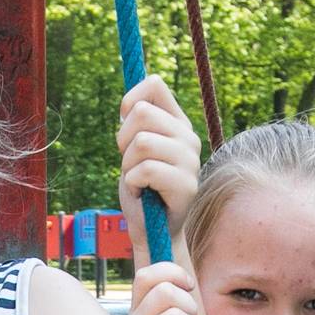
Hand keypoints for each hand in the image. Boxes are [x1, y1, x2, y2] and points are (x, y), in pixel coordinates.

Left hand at [115, 75, 201, 249]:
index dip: (129, 101)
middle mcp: (188, 137)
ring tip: (138, 179)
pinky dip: (133, 183)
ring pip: (142, 142)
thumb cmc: (140, 186)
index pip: (154, 85)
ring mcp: (191, 160)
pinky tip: (143, 192)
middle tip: (131, 163)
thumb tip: (128, 105)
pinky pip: (145, 170)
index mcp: (177, 122)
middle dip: (123, 140)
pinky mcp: (186, 185)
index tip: (125, 125)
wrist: (152, 229)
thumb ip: (135, 123)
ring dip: (128, 165)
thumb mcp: (133, 147)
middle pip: (141, 113)